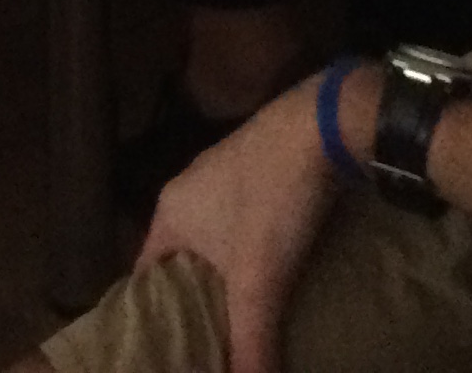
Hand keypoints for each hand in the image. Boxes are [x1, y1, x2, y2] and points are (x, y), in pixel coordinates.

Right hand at [133, 78, 345, 372]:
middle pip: (180, 260)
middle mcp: (188, 188)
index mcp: (170, 211)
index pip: (144, 276)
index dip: (154, 315)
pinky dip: (251, 250)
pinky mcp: (261, 166)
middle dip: (194, 299)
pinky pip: (243, 220)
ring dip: (226, 275)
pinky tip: (275, 273)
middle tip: (208, 340)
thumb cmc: (275, 200)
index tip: (168, 347)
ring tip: (242, 315)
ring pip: (214, 240)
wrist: (327, 125)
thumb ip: (249, 342)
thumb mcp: (259, 281)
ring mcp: (225, 173)